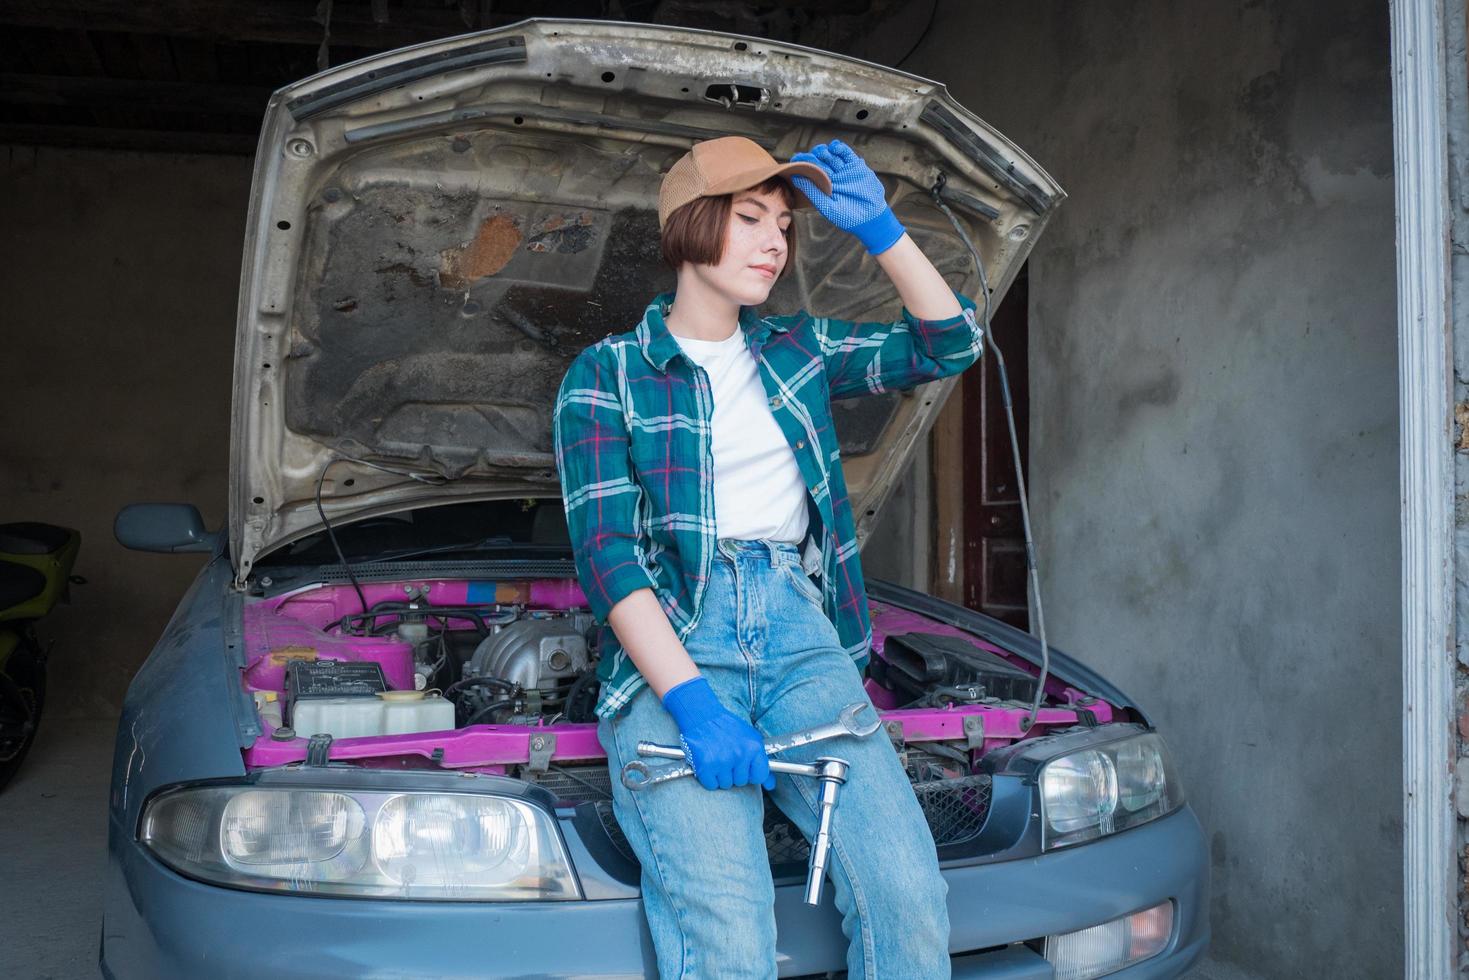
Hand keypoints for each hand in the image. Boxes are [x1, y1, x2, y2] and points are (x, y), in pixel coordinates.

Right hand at [661, 676, 775, 790]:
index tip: (745, 768)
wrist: (702, 716)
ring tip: (717, 759)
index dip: (751, 774)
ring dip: (720, 776)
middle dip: (734, 773)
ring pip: (726, 784)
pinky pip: (711, 784)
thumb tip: (771, 785)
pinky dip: (708, 778)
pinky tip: (708, 764)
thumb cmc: (726, 727)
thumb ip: (761, 761)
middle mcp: (740, 754)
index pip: (760, 775)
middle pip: (741, 781)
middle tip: (727, 758)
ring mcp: (722, 761)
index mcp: (753, 747)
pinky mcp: (706, 766)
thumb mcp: (750, 738)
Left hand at [788, 138, 906, 255]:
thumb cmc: (848, 216)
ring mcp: (844, 170)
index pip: (810, 171)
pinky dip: (840, 148)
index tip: (795, 159)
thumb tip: (795, 178)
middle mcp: (832, 176)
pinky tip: (834, 147)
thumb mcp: (827, 207)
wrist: (871, 217)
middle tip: (808, 155)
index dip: (803, 164)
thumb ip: (813, 193)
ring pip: (831, 155)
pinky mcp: (855, 166)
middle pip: (820, 160)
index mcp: (823, 186)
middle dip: (813, 156)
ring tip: (821, 152)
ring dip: (824, 151)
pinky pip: (846, 153)